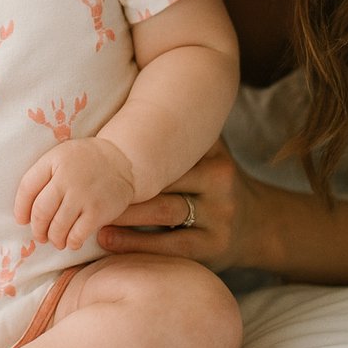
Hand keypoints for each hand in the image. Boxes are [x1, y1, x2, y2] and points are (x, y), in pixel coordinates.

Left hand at [15, 138, 134, 249]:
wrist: (122, 160)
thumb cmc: (85, 161)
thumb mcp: (61, 156)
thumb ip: (43, 175)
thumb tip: (26, 212)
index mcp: (54, 161)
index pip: (27, 187)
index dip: (20, 208)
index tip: (22, 220)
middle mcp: (67, 178)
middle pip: (40, 212)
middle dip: (37, 229)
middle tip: (40, 235)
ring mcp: (83, 195)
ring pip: (57, 227)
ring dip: (53, 239)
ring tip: (56, 240)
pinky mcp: (98, 211)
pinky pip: (77, 235)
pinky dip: (71, 242)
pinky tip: (71, 241)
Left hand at [95, 140, 256, 271]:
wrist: (259, 226)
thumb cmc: (214, 183)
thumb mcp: (208, 154)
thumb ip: (178, 134)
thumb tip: (129, 98)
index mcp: (214, 154)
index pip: (172, 147)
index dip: (136, 149)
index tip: (102, 149)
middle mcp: (219, 180)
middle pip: (165, 178)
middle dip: (125, 182)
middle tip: (87, 185)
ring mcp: (218, 216)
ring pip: (165, 211)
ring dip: (125, 213)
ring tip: (92, 216)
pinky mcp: (213, 249)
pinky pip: (170, 246)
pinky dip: (136, 243)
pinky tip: (108, 241)